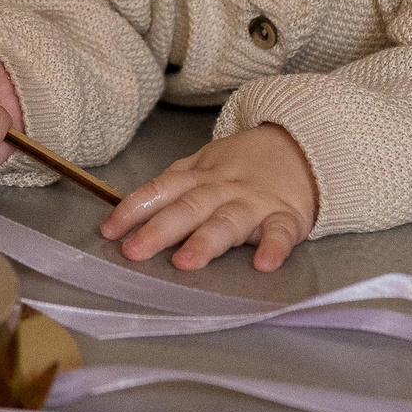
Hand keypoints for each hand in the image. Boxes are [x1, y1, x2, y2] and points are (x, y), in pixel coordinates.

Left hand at [102, 123, 316, 270]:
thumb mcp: (206, 163)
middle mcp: (223, 190)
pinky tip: (264, 264)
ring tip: (186, 261)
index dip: (134, 208)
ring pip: (228, 221)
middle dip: (159, 230)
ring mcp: (255, 203)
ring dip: (206, 241)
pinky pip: (281, 233)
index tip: (109, 230)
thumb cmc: (245, 163)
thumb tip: (135, 205)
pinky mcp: (287, 217)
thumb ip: (176, 182)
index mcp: (200, 178)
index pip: (162, 190)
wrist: (302, 147)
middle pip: (188, 208)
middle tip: (134, 252)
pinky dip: (274, 247)